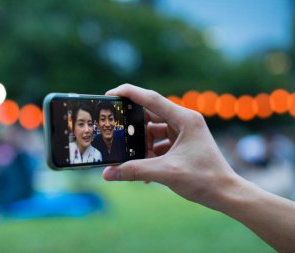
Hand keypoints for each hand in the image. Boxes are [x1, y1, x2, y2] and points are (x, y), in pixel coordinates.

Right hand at [103, 84, 239, 208]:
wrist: (226, 194)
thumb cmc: (204, 179)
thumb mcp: (166, 173)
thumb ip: (135, 171)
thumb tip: (108, 174)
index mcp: (185, 119)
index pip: (151, 99)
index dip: (129, 93)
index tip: (110, 94)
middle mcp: (184, 121)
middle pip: (150, 115)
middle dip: (133, 126)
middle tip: (116, 130)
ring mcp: (184, 133)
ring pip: (153, 131)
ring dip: (142, 144)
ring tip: (130, 157)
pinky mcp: (182, 144)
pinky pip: (159, 143)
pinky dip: (150, 154)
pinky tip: (144, 170)